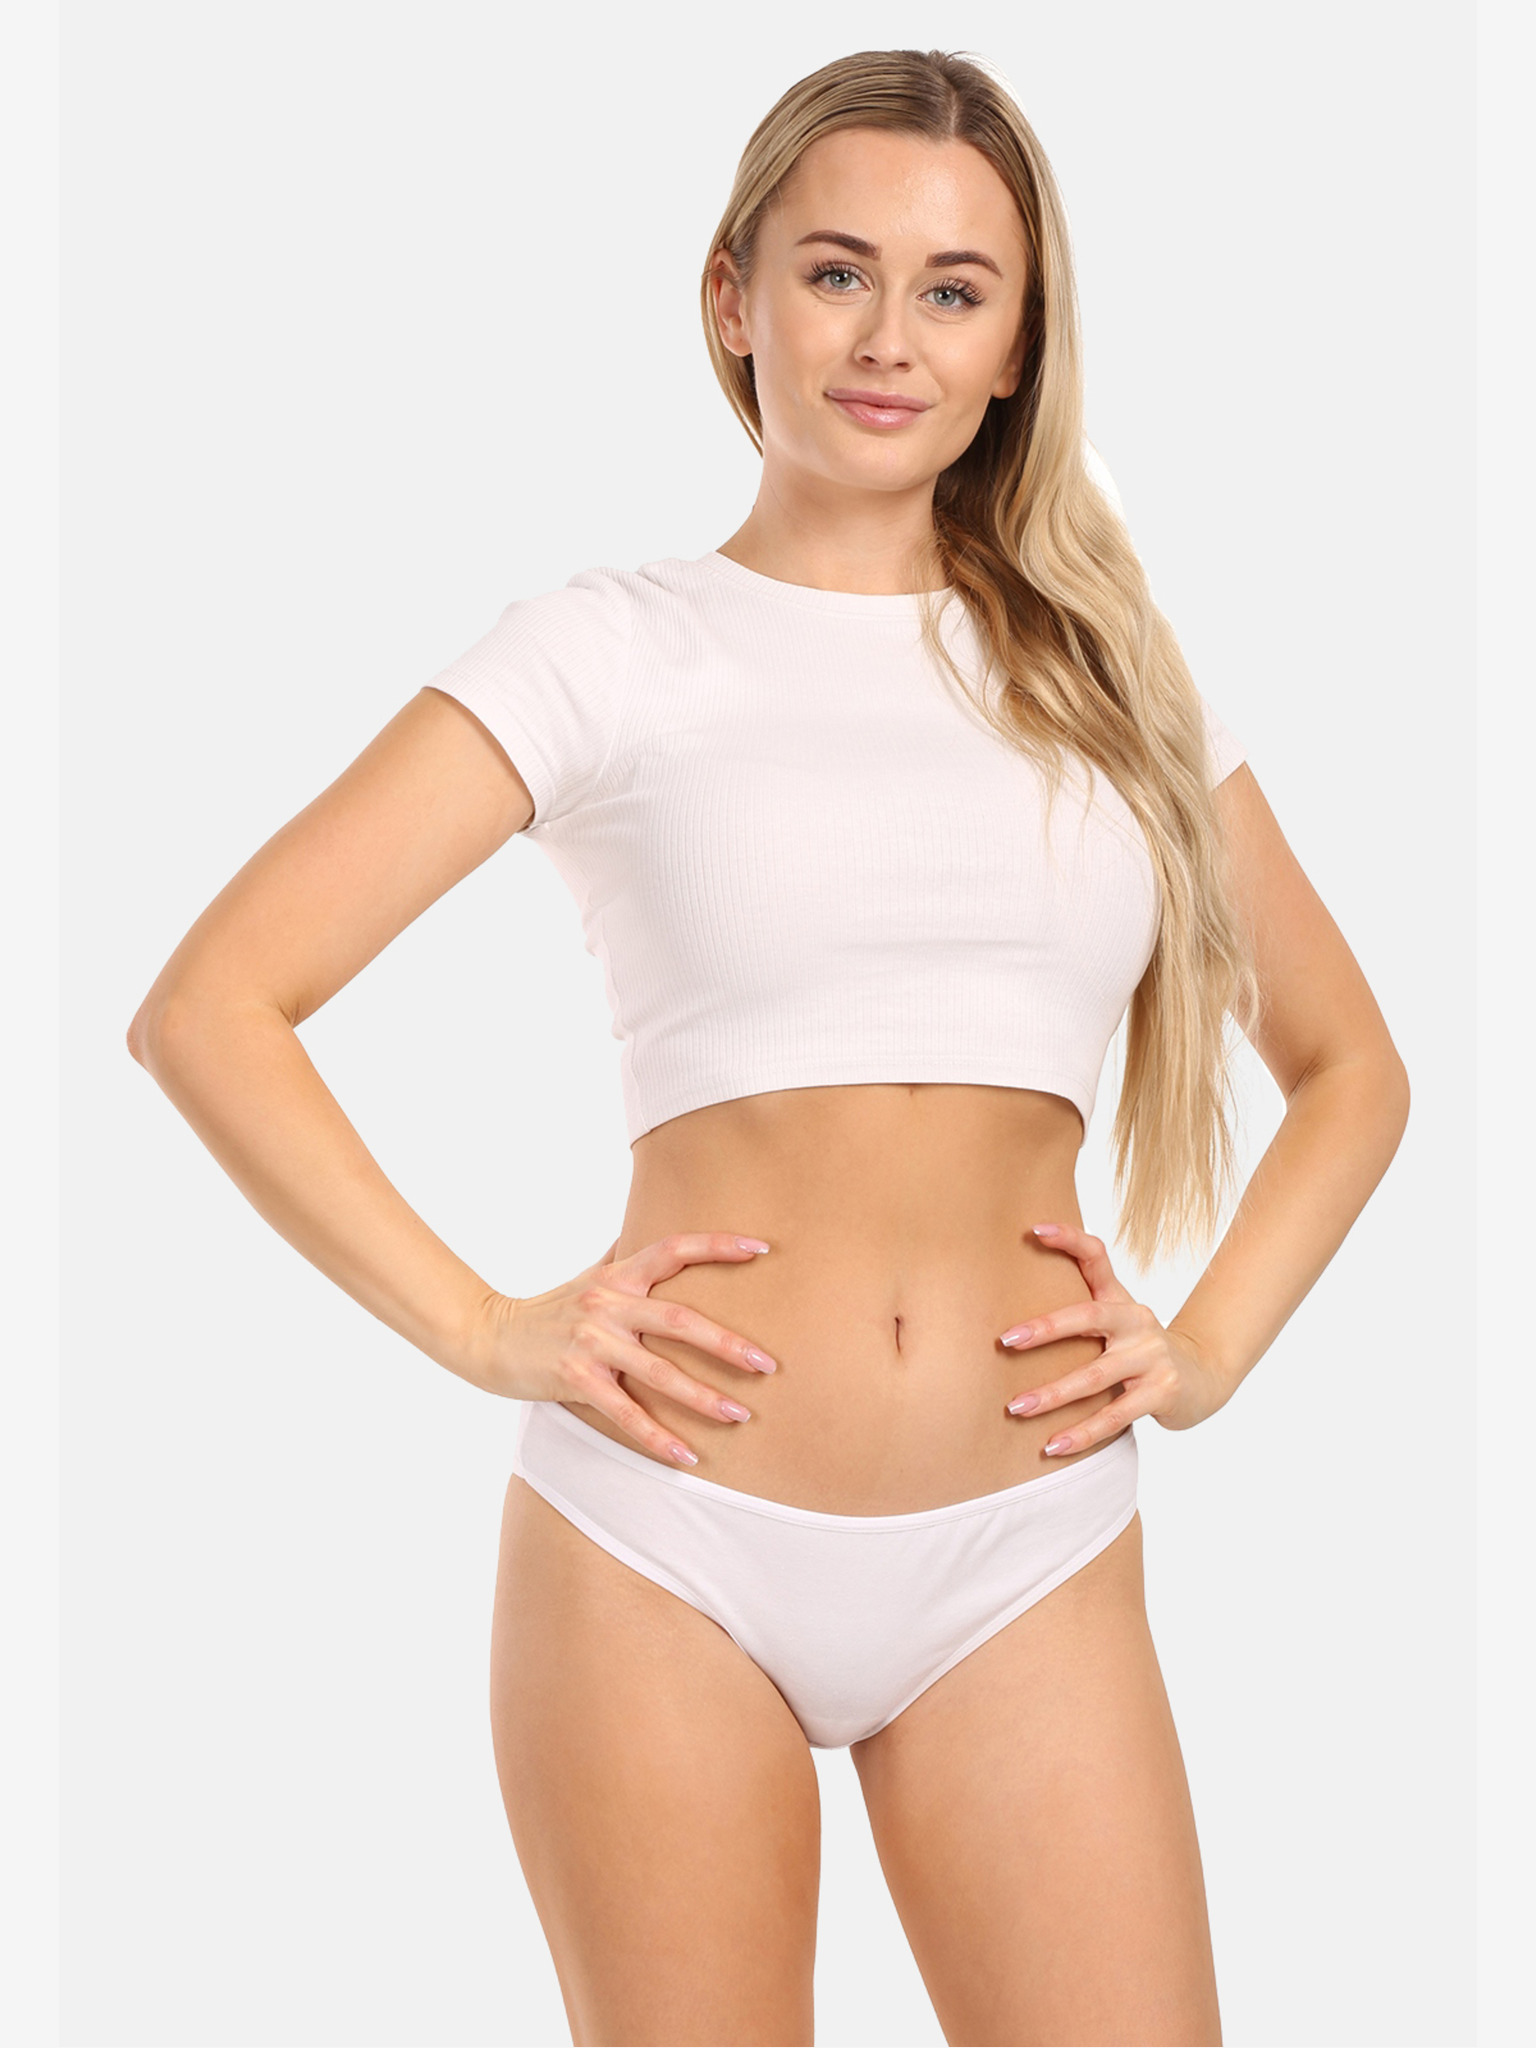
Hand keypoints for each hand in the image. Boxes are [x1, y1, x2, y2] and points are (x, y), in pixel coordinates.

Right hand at [474, 1232, 776, 1466]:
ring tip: (740, 1415)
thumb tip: (654, 1234)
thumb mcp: (588, 1277)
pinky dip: (658, 1437)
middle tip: (767, 1365)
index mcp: (617, 1276)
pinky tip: (687, 1455)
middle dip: (727, 1344)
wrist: (487, 1335)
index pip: (673, 1249)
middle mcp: (607, 1305)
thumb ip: (623, 1259)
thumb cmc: (547, 1308)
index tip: (761, 1249)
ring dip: (703, 1397)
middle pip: (678, 1320)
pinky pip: (625, 1413)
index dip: (717, 1246)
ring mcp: (590, 1342)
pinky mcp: (575, 1379)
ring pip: (659, 1372)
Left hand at [998, 1222, 1230, 1453]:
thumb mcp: (1116, 1319)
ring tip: (1016, 1408)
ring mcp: (1152, 1357)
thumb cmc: (1139, 1347)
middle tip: (1005, 1341)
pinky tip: (1052, 1446)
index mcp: (1121, 1299)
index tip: (1033, 1229)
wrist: (1203, 1378)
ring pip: (1095, 1376)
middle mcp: (1138, 1321)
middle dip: (1045, 1329)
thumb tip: (1020, 1282)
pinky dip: (1082, 1433)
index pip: (1096, 1258)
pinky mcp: (1162, 1393)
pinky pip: (1115, 1416)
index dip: (1069, 1239)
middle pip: (1089, 1317)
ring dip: (1053, 1395)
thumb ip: (1078, 1303)